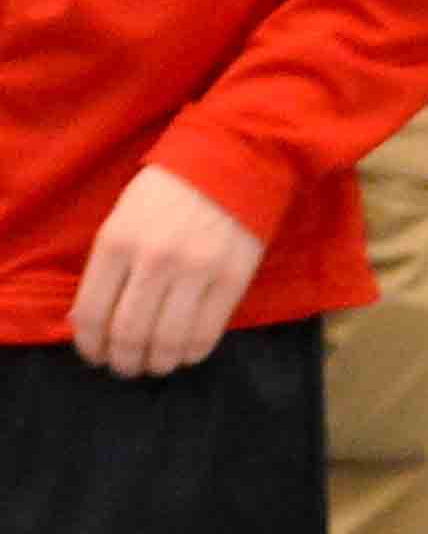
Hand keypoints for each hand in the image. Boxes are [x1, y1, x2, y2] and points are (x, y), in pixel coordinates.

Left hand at [70, 165, 266, 379]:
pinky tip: (184, 354)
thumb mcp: (123, 219)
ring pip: (168, 340)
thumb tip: (90, 319)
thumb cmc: (168, 194)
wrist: (229, 166)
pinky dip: (191, 353)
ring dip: (158, 362)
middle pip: (129, 332)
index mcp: (116, 242)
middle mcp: (152, 260)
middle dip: (124, 360)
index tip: (95, 355)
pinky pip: (206, 333)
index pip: (93, 311)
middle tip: (126, 367)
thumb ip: (107, 266)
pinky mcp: (231, 281)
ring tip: (155, 365)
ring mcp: (195, 272)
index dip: (91, 344)